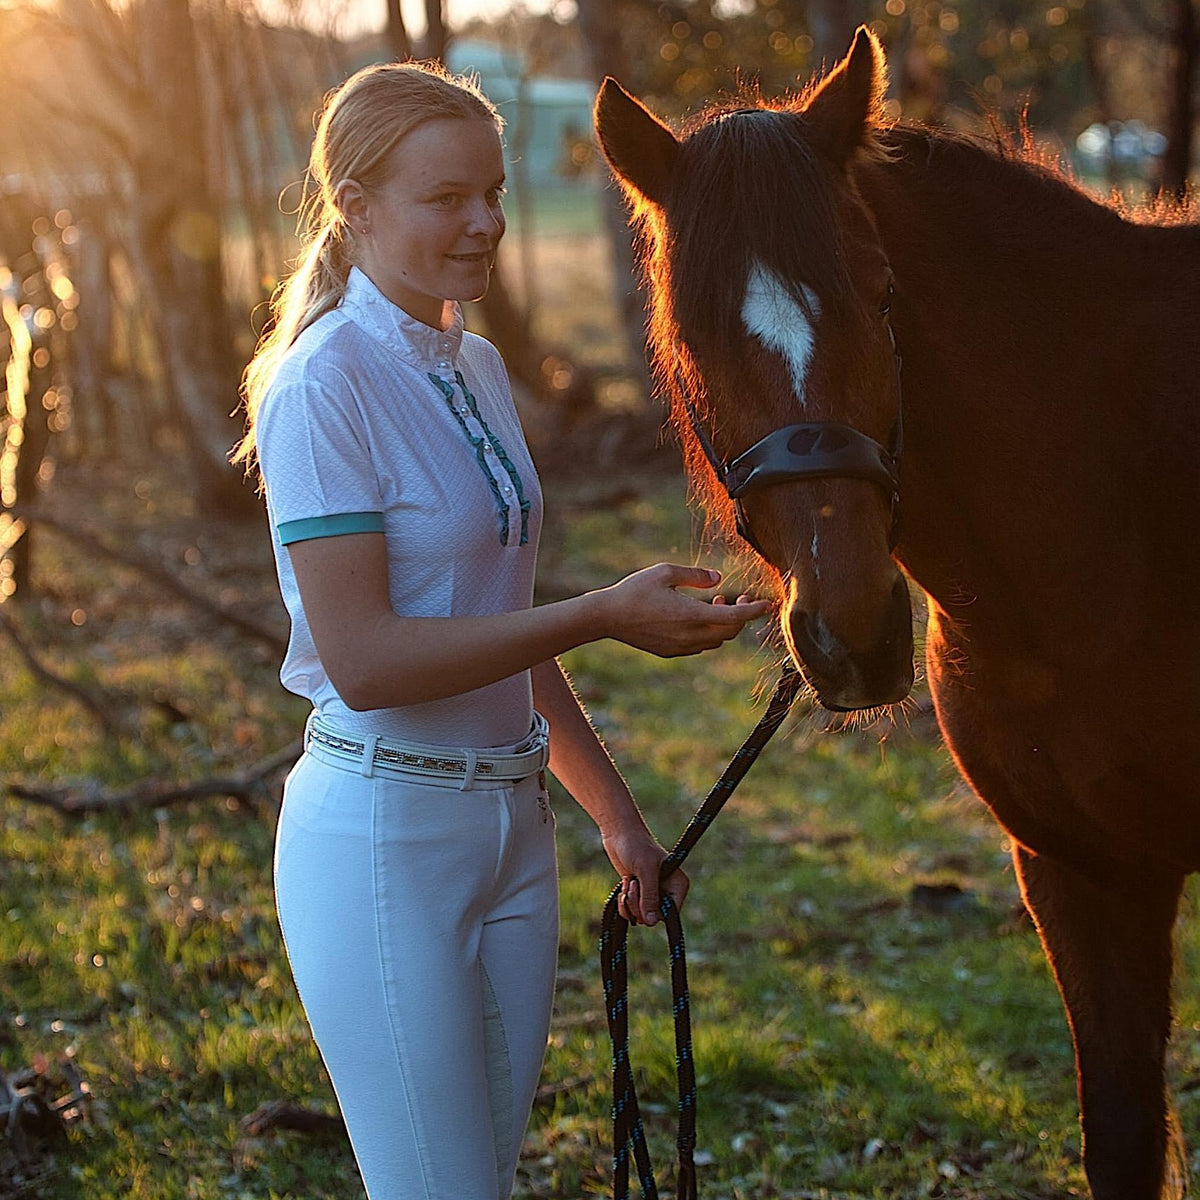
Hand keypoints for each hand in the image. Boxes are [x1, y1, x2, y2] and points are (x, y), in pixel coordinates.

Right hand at [594, 564, 772, 658]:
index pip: (734, 618)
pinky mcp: (670, 652)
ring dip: (722, 626)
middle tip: (736, 598)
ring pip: (715, 642)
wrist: (607, 617)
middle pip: (729, 633)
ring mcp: (679, 647)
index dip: (754, 611)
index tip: (767, 605)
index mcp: (690, 615)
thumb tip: (718, 579)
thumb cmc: (635, 590)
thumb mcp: (665, 572)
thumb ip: (695, 575)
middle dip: (739, 617)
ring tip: (714, 604)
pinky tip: (696, 617)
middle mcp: (688, 636)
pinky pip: (699, 646)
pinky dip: (707, 634)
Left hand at [601, 822, 688, 926]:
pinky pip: (631, 912)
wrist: (619, 834)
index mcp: (678, 885)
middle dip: (638, 904)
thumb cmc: (636, 846)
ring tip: (629, 882)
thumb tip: (651, 921)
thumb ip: (649, 896)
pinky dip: (624, 903)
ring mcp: (652, 894)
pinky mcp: (638, 894)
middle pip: (653, 918)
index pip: (671, 913)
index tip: (643, 898)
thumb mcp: (645, 870)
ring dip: (630, 902)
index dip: (655, 912)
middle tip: (634, 884)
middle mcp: (667, 892)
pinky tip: (623, 886)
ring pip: (641, 916)